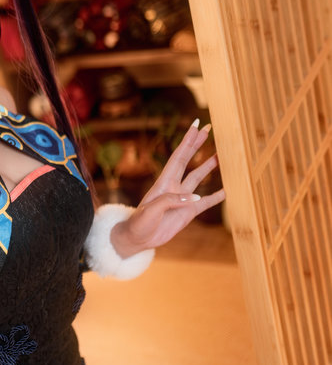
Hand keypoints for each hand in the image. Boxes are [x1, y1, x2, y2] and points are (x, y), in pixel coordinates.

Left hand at [110, 119, 225, 257]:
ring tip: (222, 155)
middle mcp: (174, 187)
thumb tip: (196, 197)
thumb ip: (172, 200)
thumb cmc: (139, 222)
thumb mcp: (152, 209)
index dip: (188, 141)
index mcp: (164, 182)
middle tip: (210, 129)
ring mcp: (182, 199)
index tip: (197, 125)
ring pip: (199, 178)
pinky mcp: (188, 213)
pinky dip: (216, 196)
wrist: (137, 239)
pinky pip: (206, 202)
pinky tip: (227, 189)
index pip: (178, 157)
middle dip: (198, 144)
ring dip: (210, 166)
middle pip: (189, 161)